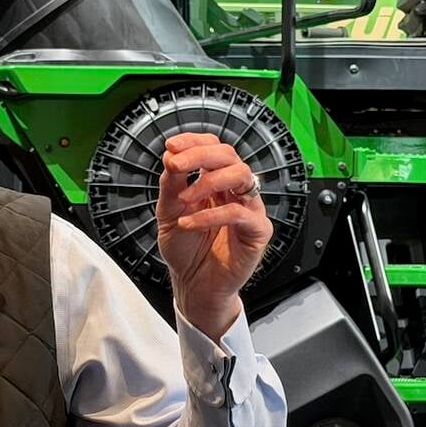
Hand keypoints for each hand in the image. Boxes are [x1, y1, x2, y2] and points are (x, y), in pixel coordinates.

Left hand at [156, 133, 272, 341]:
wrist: (193, 285)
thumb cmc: (185, 250)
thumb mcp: (168, 212)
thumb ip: (171, 184)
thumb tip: (170, 155)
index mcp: (216, 181)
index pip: (213, 148)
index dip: (194, 141)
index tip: (172, 145)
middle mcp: (235, 191)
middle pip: (229, 155)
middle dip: (200, 155)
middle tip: (176, 164)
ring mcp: (249, 208)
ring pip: (241, 175)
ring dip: (208, 181)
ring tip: (184, 199)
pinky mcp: (257, 231)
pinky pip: (239, 213)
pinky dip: (210, 215)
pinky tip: (188, 224)